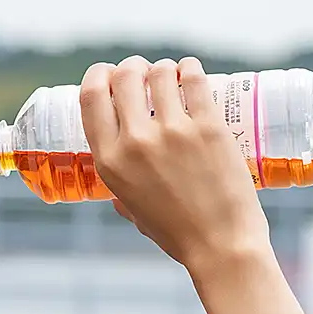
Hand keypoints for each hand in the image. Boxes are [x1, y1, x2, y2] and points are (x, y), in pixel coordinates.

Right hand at [79, 56, 272, 271]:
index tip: (108, 74)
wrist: (222, 246)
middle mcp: (136, 142)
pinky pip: (194, 79)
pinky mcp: (208, 127)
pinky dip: (190, 68)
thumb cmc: (178, 234)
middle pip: (124, 76)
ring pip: (159, 72)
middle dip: (132, 67)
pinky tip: (191, 72)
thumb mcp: (133, 211)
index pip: (90, 97)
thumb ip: (121, 191)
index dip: (98, 76)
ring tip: (171, 76)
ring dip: (163, 69)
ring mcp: (173, 132)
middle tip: (143, 73)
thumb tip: (119, 182)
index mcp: (110, 162)